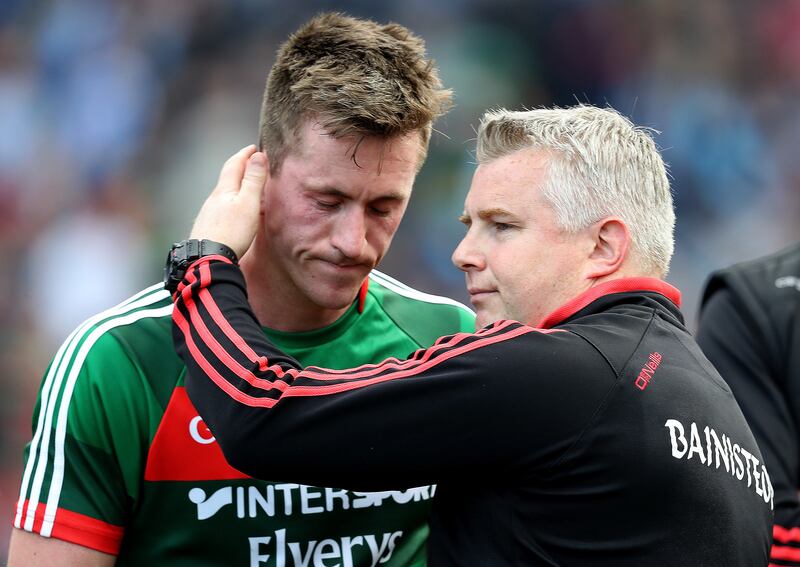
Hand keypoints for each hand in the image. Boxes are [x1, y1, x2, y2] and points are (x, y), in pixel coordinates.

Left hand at [189, 145, 266, 259]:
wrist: (208, 259)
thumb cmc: (231, 232)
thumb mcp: (248, 204)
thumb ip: (253, 180)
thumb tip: (258, 155)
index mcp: (224, 190)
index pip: (234, 165)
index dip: (244, 154)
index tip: (253, 148)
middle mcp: (213, 199)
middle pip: (226, 178)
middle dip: (239, 167)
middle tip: (250, 162)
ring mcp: (208, 213)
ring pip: (223, 193)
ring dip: (234, 185)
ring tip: (245, 186)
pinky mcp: (208, 227)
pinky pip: (221, 207)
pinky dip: (230, 201)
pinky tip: (233, 211)